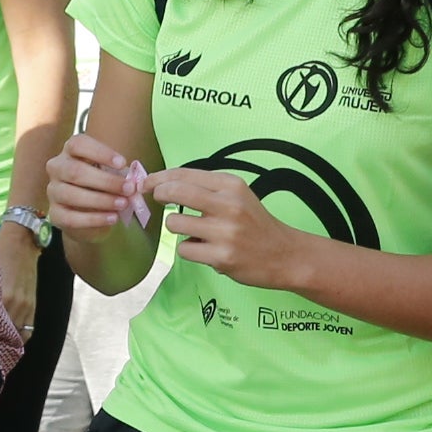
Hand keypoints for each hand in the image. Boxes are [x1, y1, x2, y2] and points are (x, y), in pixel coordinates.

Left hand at [0, 222, 41, 332]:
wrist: (22, 242)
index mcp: (1, 296)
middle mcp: (14, 304)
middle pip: (4, 332)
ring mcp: (25, 306)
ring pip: (17, 334)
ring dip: (7, 339)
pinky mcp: (33, 305)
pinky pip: (28, 330)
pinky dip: (20, 336)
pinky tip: (12, 338)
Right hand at [44, 132, 148, 241]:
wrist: (87, 216)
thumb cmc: (100, 187)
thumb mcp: (110, 174)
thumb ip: (119, 174)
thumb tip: (133, 181)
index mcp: (70, 151)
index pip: (78, 144)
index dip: (100, 152)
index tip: (122, 163)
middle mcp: (57, 168)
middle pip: (75, 171)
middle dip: (106, 181)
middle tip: (129, 189)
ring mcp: (53, 191)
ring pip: (71, 194)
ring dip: (101, 200)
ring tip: (123, 204)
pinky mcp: (54, 214)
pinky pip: (71, 217)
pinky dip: (94, 219)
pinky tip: (112, 218)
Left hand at [144, 164, 308, 290]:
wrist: (285, 254)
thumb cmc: (255, 224)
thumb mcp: (238, 196)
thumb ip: (207, 188)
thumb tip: (165, 183)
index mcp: (231, 185)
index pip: (185, 174)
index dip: (159, 177)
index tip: (147, 183)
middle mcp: (228, 205)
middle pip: (175, 192)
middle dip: (159, 194)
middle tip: (157, 199)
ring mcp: (225, 232)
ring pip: (175, 224)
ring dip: (177, 228)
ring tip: (195, 233)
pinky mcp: (221, 257)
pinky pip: (184, 249)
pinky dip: (189, 250)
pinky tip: (206, 250)